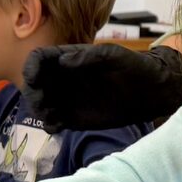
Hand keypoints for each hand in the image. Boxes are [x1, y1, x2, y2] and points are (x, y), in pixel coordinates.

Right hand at [22, 43, 181, 130]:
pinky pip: (53, 123)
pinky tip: (58, 126)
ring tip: (51, 115)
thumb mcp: (114, 55)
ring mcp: (66, 99)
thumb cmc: (134, 67)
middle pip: (34, 84)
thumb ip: (89, 57)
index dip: (31, 67)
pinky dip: (49, 125)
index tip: (33, 78)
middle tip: (42, 102)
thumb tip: (63, 61)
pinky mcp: (73, 118)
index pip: (39, 58)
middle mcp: (63, 78)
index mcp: (69, 58)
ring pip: (40, 104)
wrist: (151, 93)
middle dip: (32, 93)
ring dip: (38, 110)